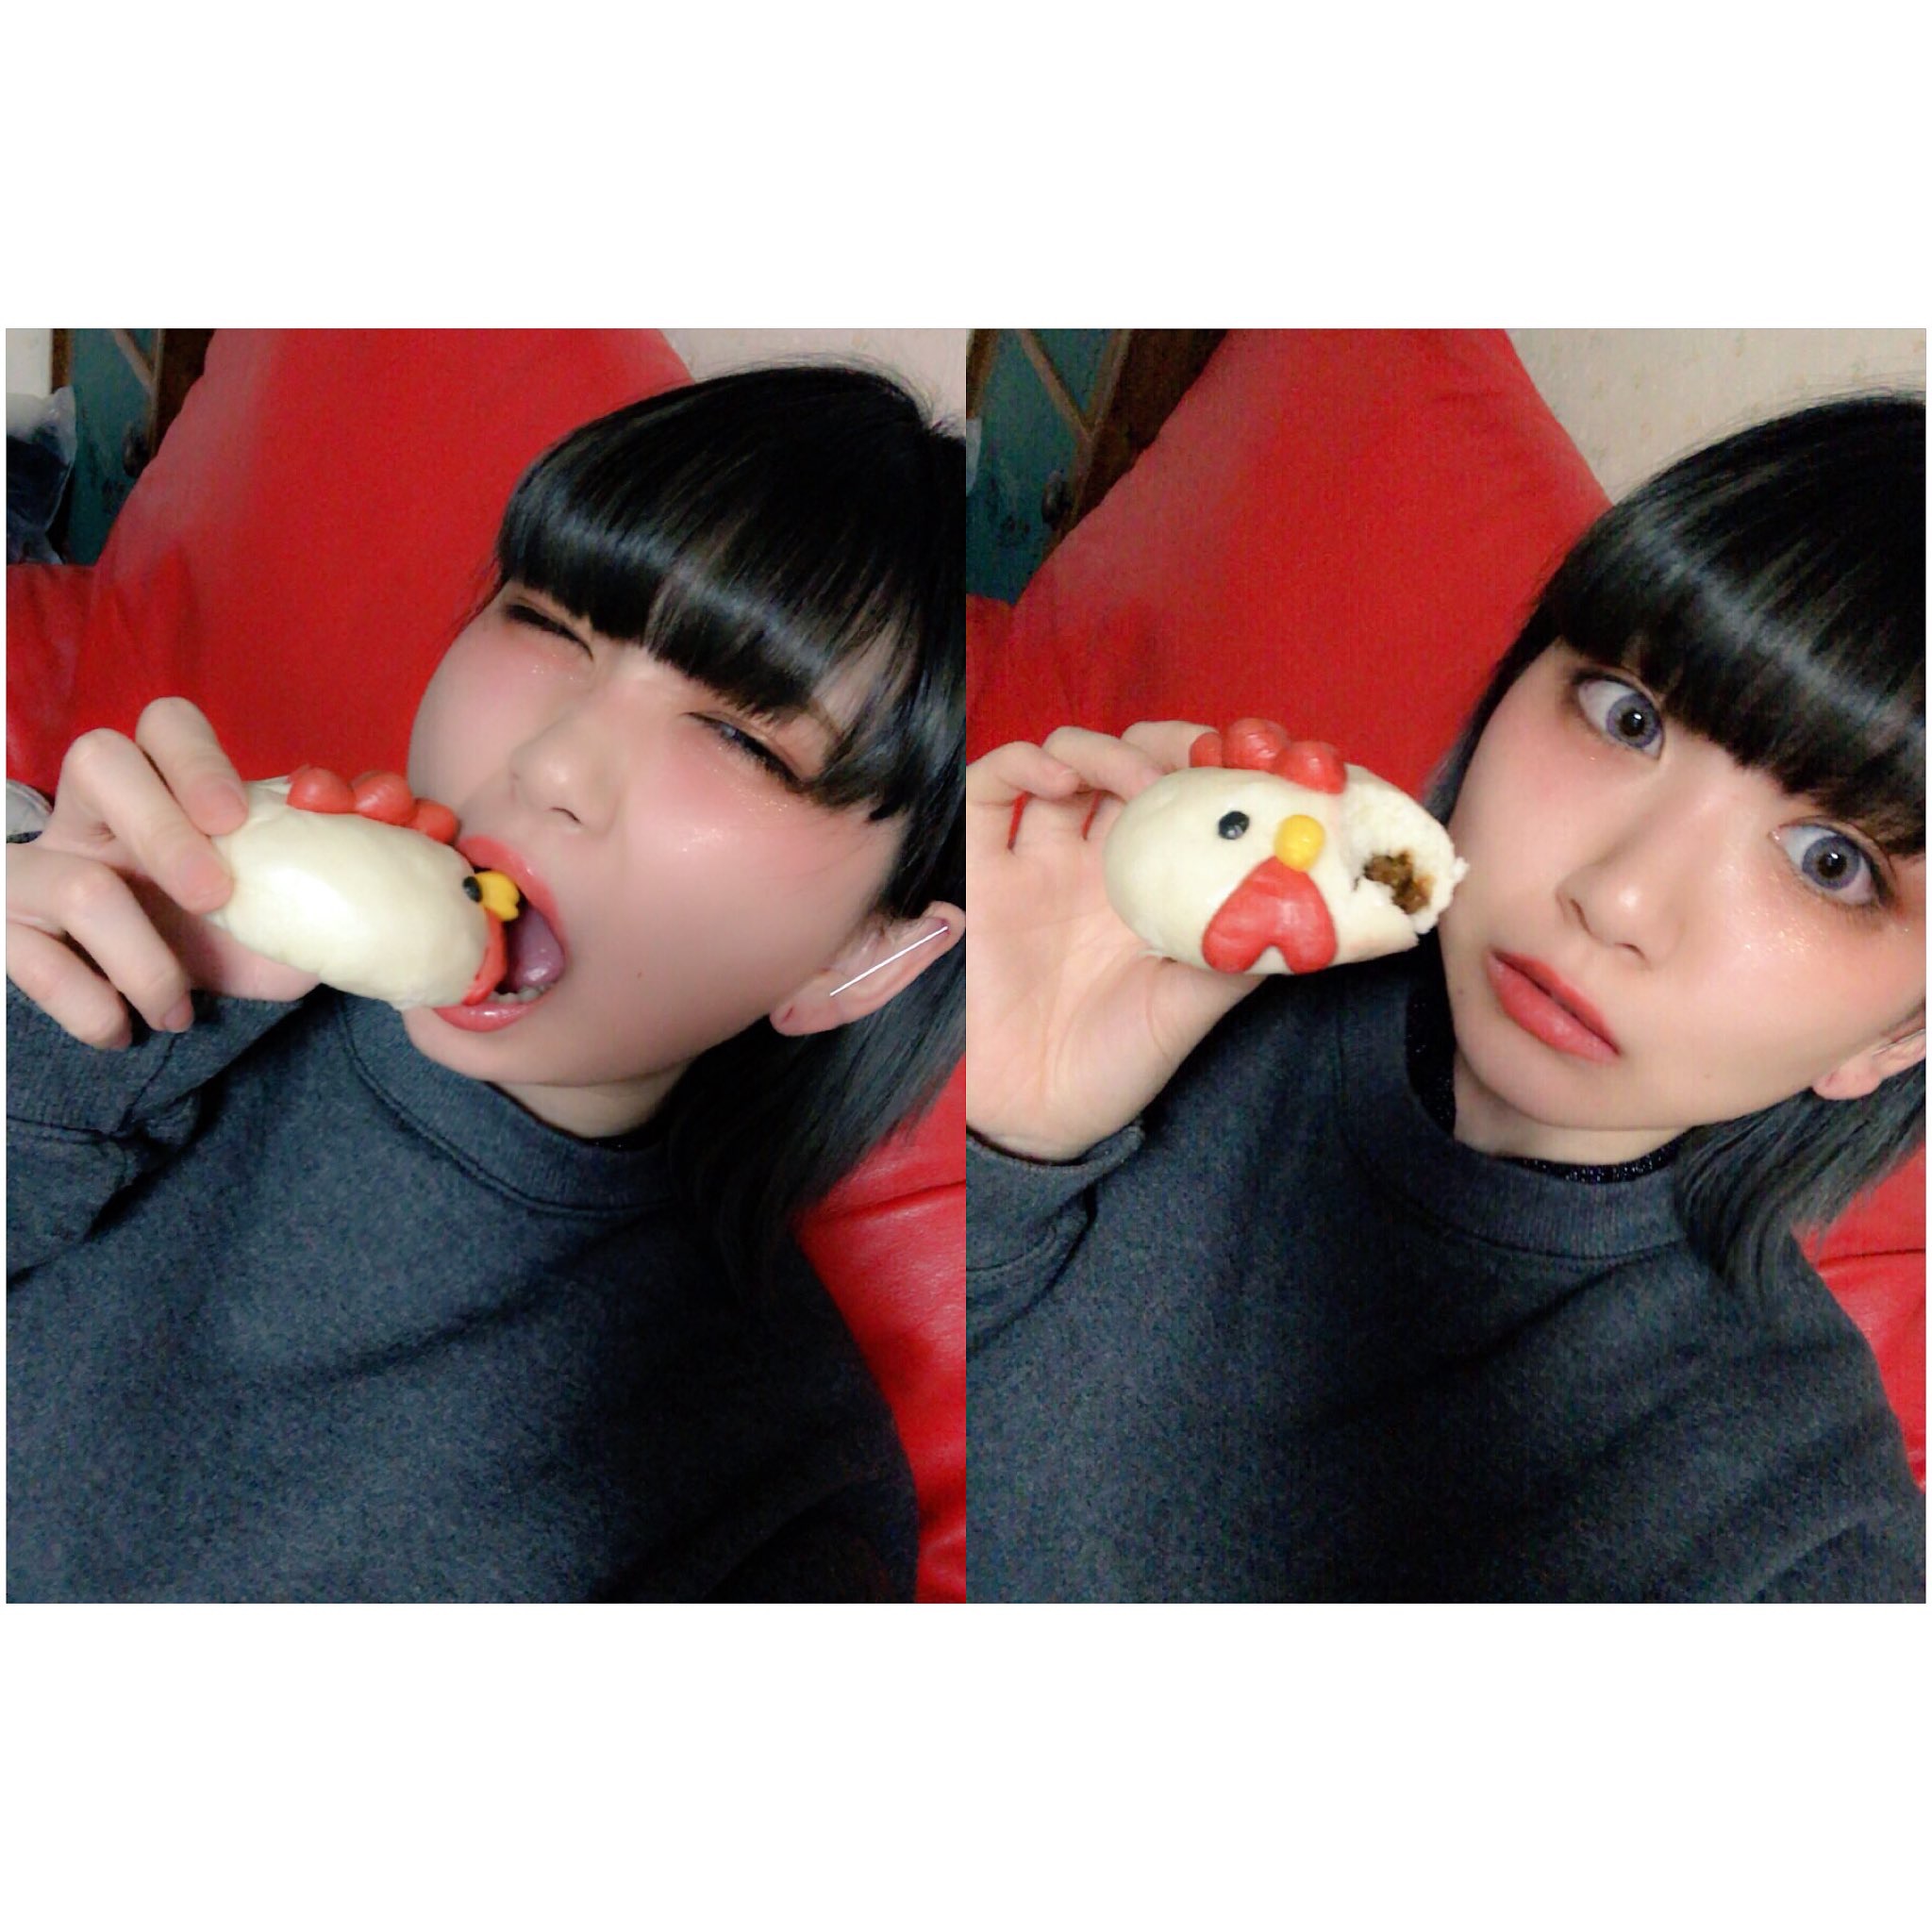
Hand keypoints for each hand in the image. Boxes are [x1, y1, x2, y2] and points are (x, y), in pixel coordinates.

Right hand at [6, 698, 319, 1047]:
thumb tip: (425, 832)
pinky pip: (31, 962)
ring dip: (144, 961)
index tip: (238, 816)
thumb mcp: (280, 902)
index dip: (198, 759)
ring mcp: (35, 867)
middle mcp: (91, 813)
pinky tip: (125, 1028)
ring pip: (74, 881)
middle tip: (217, 899)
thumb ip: (339, 868)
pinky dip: (94, 1008)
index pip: (167, 723)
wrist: (138, 1002)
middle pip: (99, 759)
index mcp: (162, 788)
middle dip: (165, 831)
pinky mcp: (4, 932)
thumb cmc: (218, 936)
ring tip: (177, 1007)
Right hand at [966, 721, 1266, 1162]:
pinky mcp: (977, 868)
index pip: (1190, 796)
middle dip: (1170, 742)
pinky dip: (1026, 762)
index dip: (1220, 764)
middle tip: (1201, 756)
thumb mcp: (1195, 1004)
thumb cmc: (1116, 1065)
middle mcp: (1097, 861)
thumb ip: (1242, 948)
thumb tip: (1307, 898)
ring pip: (1069, 759)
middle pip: (1133, 761)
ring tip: (1141, 780)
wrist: (1036, 1116)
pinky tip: (1061, 781)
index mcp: (1155, 884)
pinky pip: (990, 786)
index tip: (1257, 758)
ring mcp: (1036, 859)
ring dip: (1108, 749)